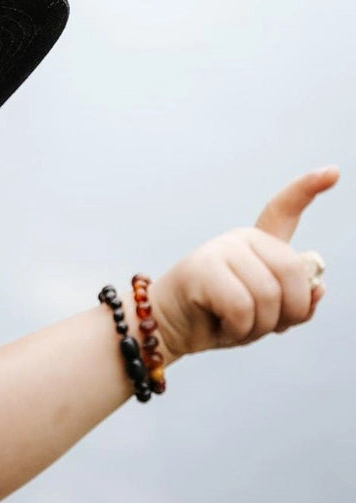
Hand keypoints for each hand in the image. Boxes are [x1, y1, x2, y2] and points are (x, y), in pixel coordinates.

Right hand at [149, 166, 339, 361]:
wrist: (169, 328)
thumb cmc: (217, 319)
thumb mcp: (267, 316)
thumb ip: (297, 303)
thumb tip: (318, 288)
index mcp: (259, 246)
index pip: (283, 210)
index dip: (308, 189)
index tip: (333, 172)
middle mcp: (241, 239)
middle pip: (293, 274)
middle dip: (288, 313)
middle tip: (266, 328)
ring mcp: (221, 249)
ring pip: (269, 297)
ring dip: (258, 328)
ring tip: (237, 329)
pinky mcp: (202, 267)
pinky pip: (242, 307)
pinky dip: (238, 330)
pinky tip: (224, 328)